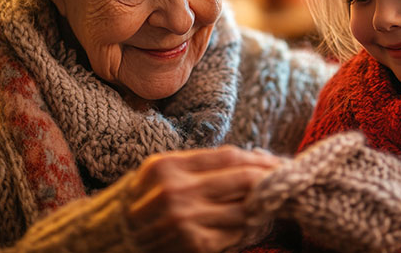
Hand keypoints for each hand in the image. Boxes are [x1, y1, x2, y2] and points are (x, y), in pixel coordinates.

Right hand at [125, 145, 280, 252]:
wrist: (112, 240)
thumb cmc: (140, 202)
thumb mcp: (160, 173)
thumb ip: (198, 165)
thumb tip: (249, 161)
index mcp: (168, 168)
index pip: (229, 156)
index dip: (259, 158)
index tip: (278, 161)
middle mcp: (177, 193)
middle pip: (242, 179)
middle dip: (271, 178)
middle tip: (288, 179)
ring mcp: (186, 222)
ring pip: (244, 208)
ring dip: (265, 205)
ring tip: (276, 200)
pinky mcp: (195, 246)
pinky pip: (235, 233)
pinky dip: (249, 227)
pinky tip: (255, 223)